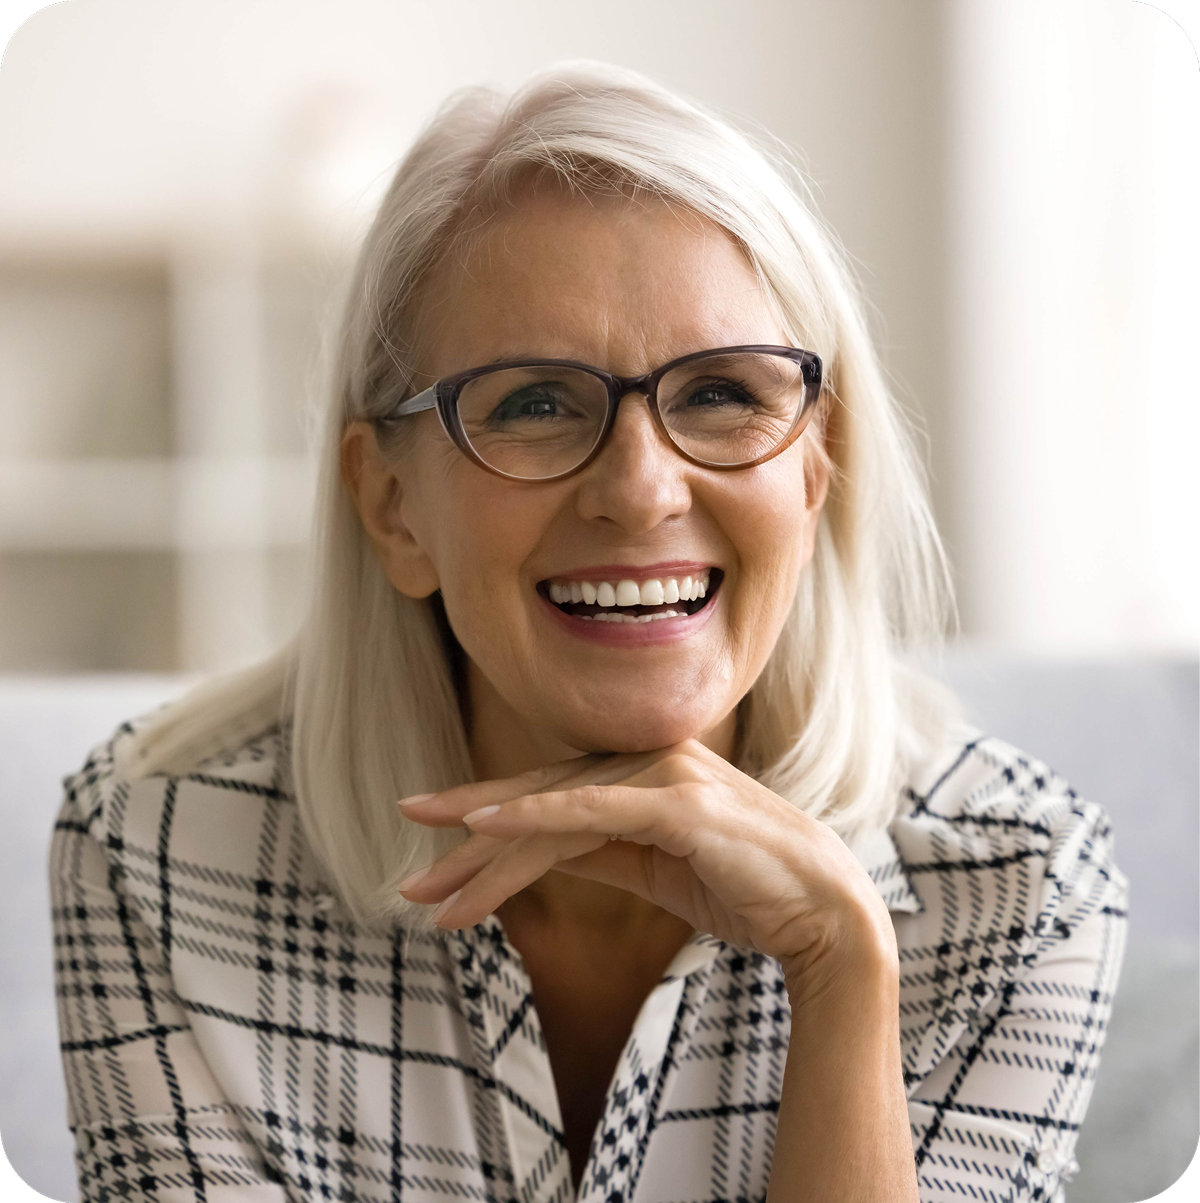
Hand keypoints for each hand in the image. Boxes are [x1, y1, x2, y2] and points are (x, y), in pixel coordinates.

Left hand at [397, 739, 896, 992]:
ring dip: (487, 849)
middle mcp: (648, 763)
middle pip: (540, 798)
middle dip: (469, 836)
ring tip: (430, 887)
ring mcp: (665, 776)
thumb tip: (536, 852)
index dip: (489, 820)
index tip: (433, 849)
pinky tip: (485, 824)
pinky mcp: (679, 803)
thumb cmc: (745, 887)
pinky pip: (593, 809)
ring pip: (555, 810)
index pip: (552, 797)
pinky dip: (536, 815)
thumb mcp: (654, 870)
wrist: (825, 914)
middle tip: (410, 875)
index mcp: (643, 775)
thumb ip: (600, 850)